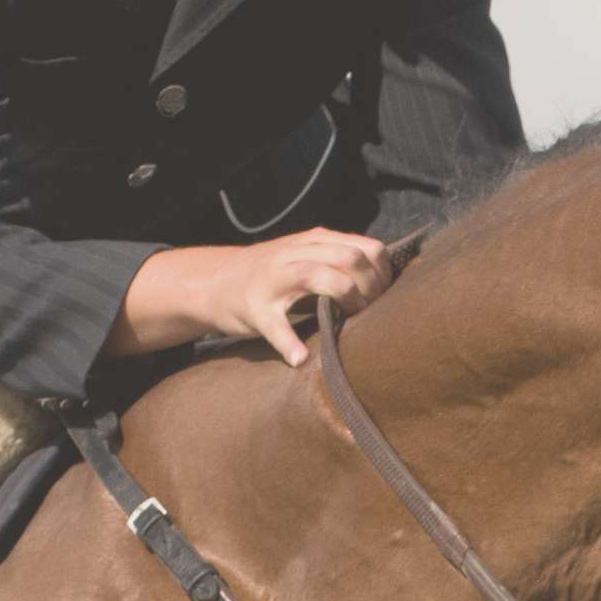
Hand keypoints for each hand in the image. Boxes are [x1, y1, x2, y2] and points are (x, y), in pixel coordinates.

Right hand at [108, 230, 393, 366]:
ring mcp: (274, 279)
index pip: (366, 248)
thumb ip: (340, 262)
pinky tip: (300, 359)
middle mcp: (297, 252)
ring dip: (344, 301)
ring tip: (350, 328)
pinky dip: (289, 344)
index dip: (383, 277)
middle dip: (370, 290)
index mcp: (316, 241)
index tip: (384, 302)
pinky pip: (276, 327)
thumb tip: (384, 282)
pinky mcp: (255, 309)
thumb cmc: (272, 276)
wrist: (216, 282)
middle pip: (350, 258)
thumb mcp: (307, 257)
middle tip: (370, 318)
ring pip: (318, 277)